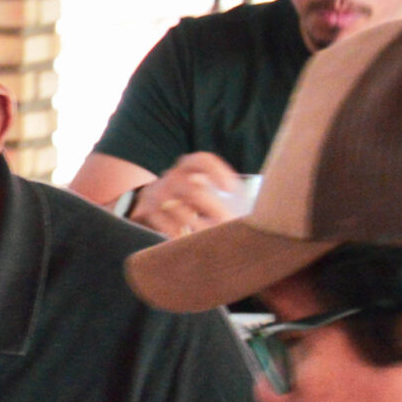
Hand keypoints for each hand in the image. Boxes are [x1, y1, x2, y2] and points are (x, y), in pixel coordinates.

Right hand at [129, 152, 247, 238]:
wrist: (150, 205)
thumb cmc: (192, 201)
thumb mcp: (206, 190)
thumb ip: (226, 194)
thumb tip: (257, 208)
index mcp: (189, 167)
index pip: (202, 160)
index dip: (217, 172)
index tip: (230, 189)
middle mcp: (171, 177)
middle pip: (193, 190)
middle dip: (213, 209)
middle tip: (228, 224)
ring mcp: (156, 194)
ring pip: (178, 211)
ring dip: (198, 226)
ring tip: (213, 237)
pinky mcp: (145, 212)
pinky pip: (165, 226)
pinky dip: (180, 235)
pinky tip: (191, 241)